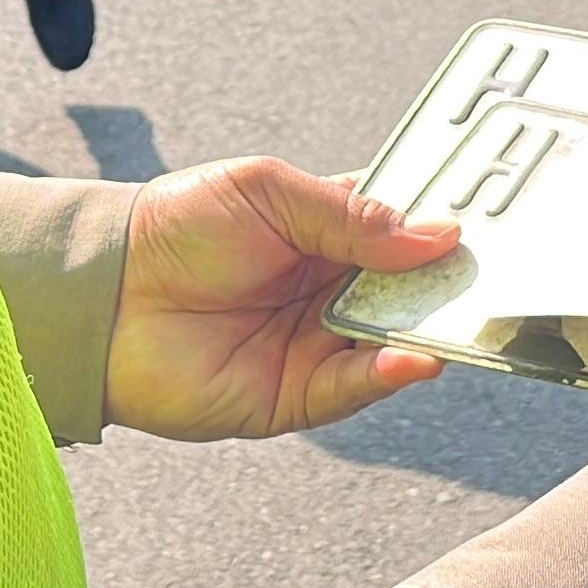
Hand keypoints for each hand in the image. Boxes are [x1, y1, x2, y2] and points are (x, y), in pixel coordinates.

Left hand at [103, 158, 452, 441]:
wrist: (104, 292)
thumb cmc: (175, 226)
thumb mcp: (268, 192)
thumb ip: (350, 214)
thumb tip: (434, 233)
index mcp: (327, 230)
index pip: (402, 230)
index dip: (439, 227)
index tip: (480, 224)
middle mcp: (329, 288)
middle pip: (409, 290)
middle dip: (445, 283)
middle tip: (484, 273)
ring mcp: (316, 342)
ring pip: (393, 341)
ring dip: (428, 331)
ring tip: (456, 317)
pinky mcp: (296, 395)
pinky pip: (356, 388)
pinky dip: (389, 375)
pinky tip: (412, 357)